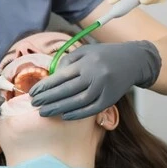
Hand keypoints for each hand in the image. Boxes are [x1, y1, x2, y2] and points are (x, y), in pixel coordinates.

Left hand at [28, 41, 160, 119]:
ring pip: (78, 102)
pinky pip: (91, 109)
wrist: (134, 60)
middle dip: (48, 98)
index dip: (46, 86)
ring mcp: (104, 88)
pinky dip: (77, 114)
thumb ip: (69, 62)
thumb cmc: (105, 55)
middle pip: (67, 90)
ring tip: (44, 113)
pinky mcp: (110, 99)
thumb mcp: (86, 51)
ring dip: (59, 108)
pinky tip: (65, 116)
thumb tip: (52, 77)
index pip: (61, 76)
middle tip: (34, 105)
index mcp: (87, 61)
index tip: (32, 93)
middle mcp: (95, 74)